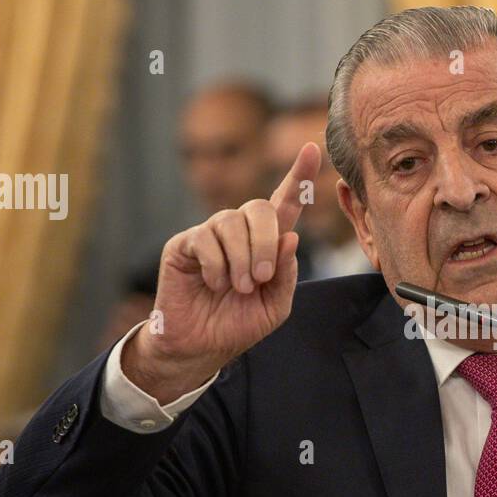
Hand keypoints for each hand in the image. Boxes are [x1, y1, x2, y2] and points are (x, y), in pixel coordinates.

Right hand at [123, 142, 319, 401]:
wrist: (201, 347)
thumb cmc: (238, 324)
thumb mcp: (274, 306)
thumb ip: (286, 274)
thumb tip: (291, 237)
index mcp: (266, 243)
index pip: (285, 203)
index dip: (299, 176)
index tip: (313, 148)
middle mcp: (239, 231)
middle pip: (259, 208)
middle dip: (266, 243)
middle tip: (261, 278)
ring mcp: (210, 234)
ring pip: (232, 223)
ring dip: (241, 260)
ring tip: (237, 288)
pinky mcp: (184, 244)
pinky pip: (204, 238)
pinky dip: (216, 265)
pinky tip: (214, 283)